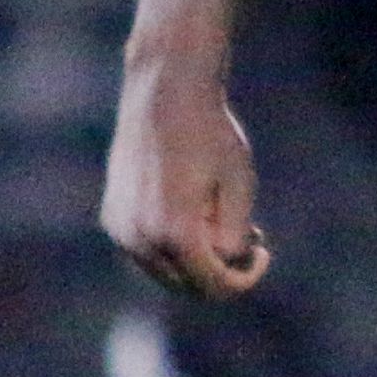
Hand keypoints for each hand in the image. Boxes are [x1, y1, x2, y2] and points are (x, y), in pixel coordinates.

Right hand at [103, 55, 272, 300]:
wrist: (165, 91)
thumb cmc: (210, 134)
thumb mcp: (239, 183)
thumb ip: (235, 236)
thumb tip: (226, 267)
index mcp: (175, 233)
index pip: (214, 286)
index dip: (245, 278)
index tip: (263, 251)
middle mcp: (140, 238)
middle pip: (188, 285)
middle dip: (220, 271)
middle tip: (248, 235)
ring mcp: (121, 229)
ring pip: (167, 271)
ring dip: (195, 259)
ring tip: (220, 217)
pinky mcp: (113, 217)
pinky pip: (148, 251)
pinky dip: (172, 245)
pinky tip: (193, 210)